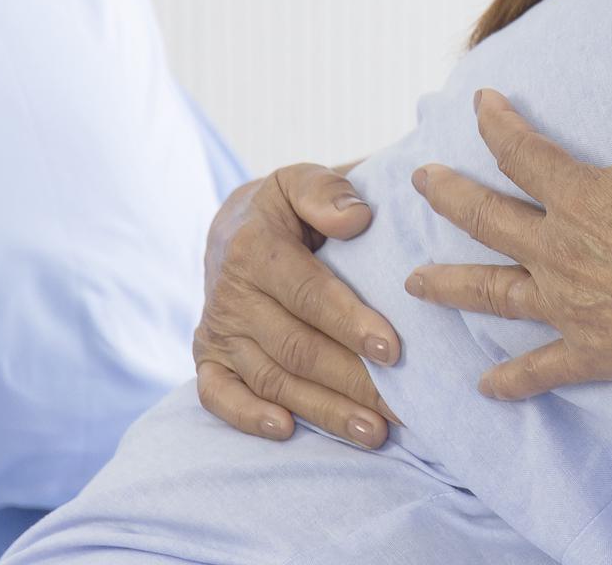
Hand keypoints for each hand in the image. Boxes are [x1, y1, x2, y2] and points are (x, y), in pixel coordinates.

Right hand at [193, 162, 398, 447]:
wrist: (233, 227)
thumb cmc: (288, 207)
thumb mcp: (302, 181)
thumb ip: (327, 192)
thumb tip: (357, 218)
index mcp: (255, 249)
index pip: (308, 293)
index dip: (350, 322)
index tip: (393, 349)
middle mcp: (230, 295)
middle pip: (296, 347)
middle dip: (351, 380)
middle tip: (403, 406)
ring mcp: (218, 332)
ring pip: (272, 379)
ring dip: (323, 410)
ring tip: (375, 431)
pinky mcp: (208, 360)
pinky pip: (219, 397)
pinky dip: (248, 418)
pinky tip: (288, 431)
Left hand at [405, 9, 611, 399]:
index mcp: (578, 198)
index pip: (520, 152)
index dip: (496, 123)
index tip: (479, 103)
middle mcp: (558, 251)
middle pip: (487, 219)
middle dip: (449, 197)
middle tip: (419, 182)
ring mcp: (568, 305)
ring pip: (494, 292)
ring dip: (451, 285)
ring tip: (413, 283)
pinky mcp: (590, 350)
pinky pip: (540, 368)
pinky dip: (513, 381)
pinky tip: (485, 390)